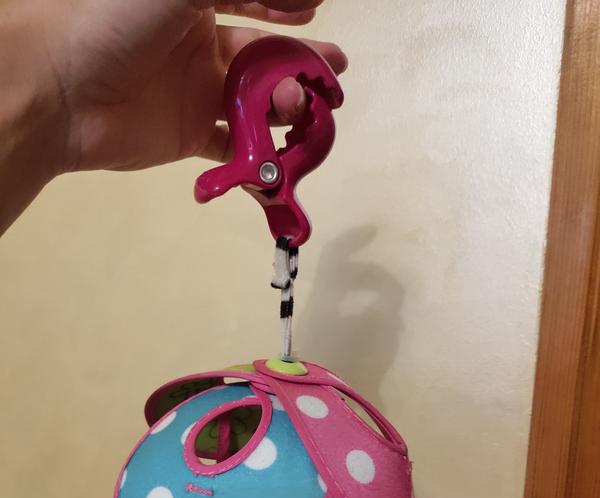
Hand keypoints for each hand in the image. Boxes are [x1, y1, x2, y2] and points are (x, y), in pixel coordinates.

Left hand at [36, 0, 347, 172]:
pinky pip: (234, 147)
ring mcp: (196, 95)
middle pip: (263, 58)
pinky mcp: (190, 137)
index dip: (289, 10)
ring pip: (255, 103)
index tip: (318, 15)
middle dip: (300, 65)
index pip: (254, 4)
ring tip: (300, 108)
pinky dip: (258, 152)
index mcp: (197, 6)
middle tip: (332, 78)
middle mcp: (201, 48)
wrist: (64, 88)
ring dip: (284, 107)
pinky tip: (280, 151)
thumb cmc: (120, 21)